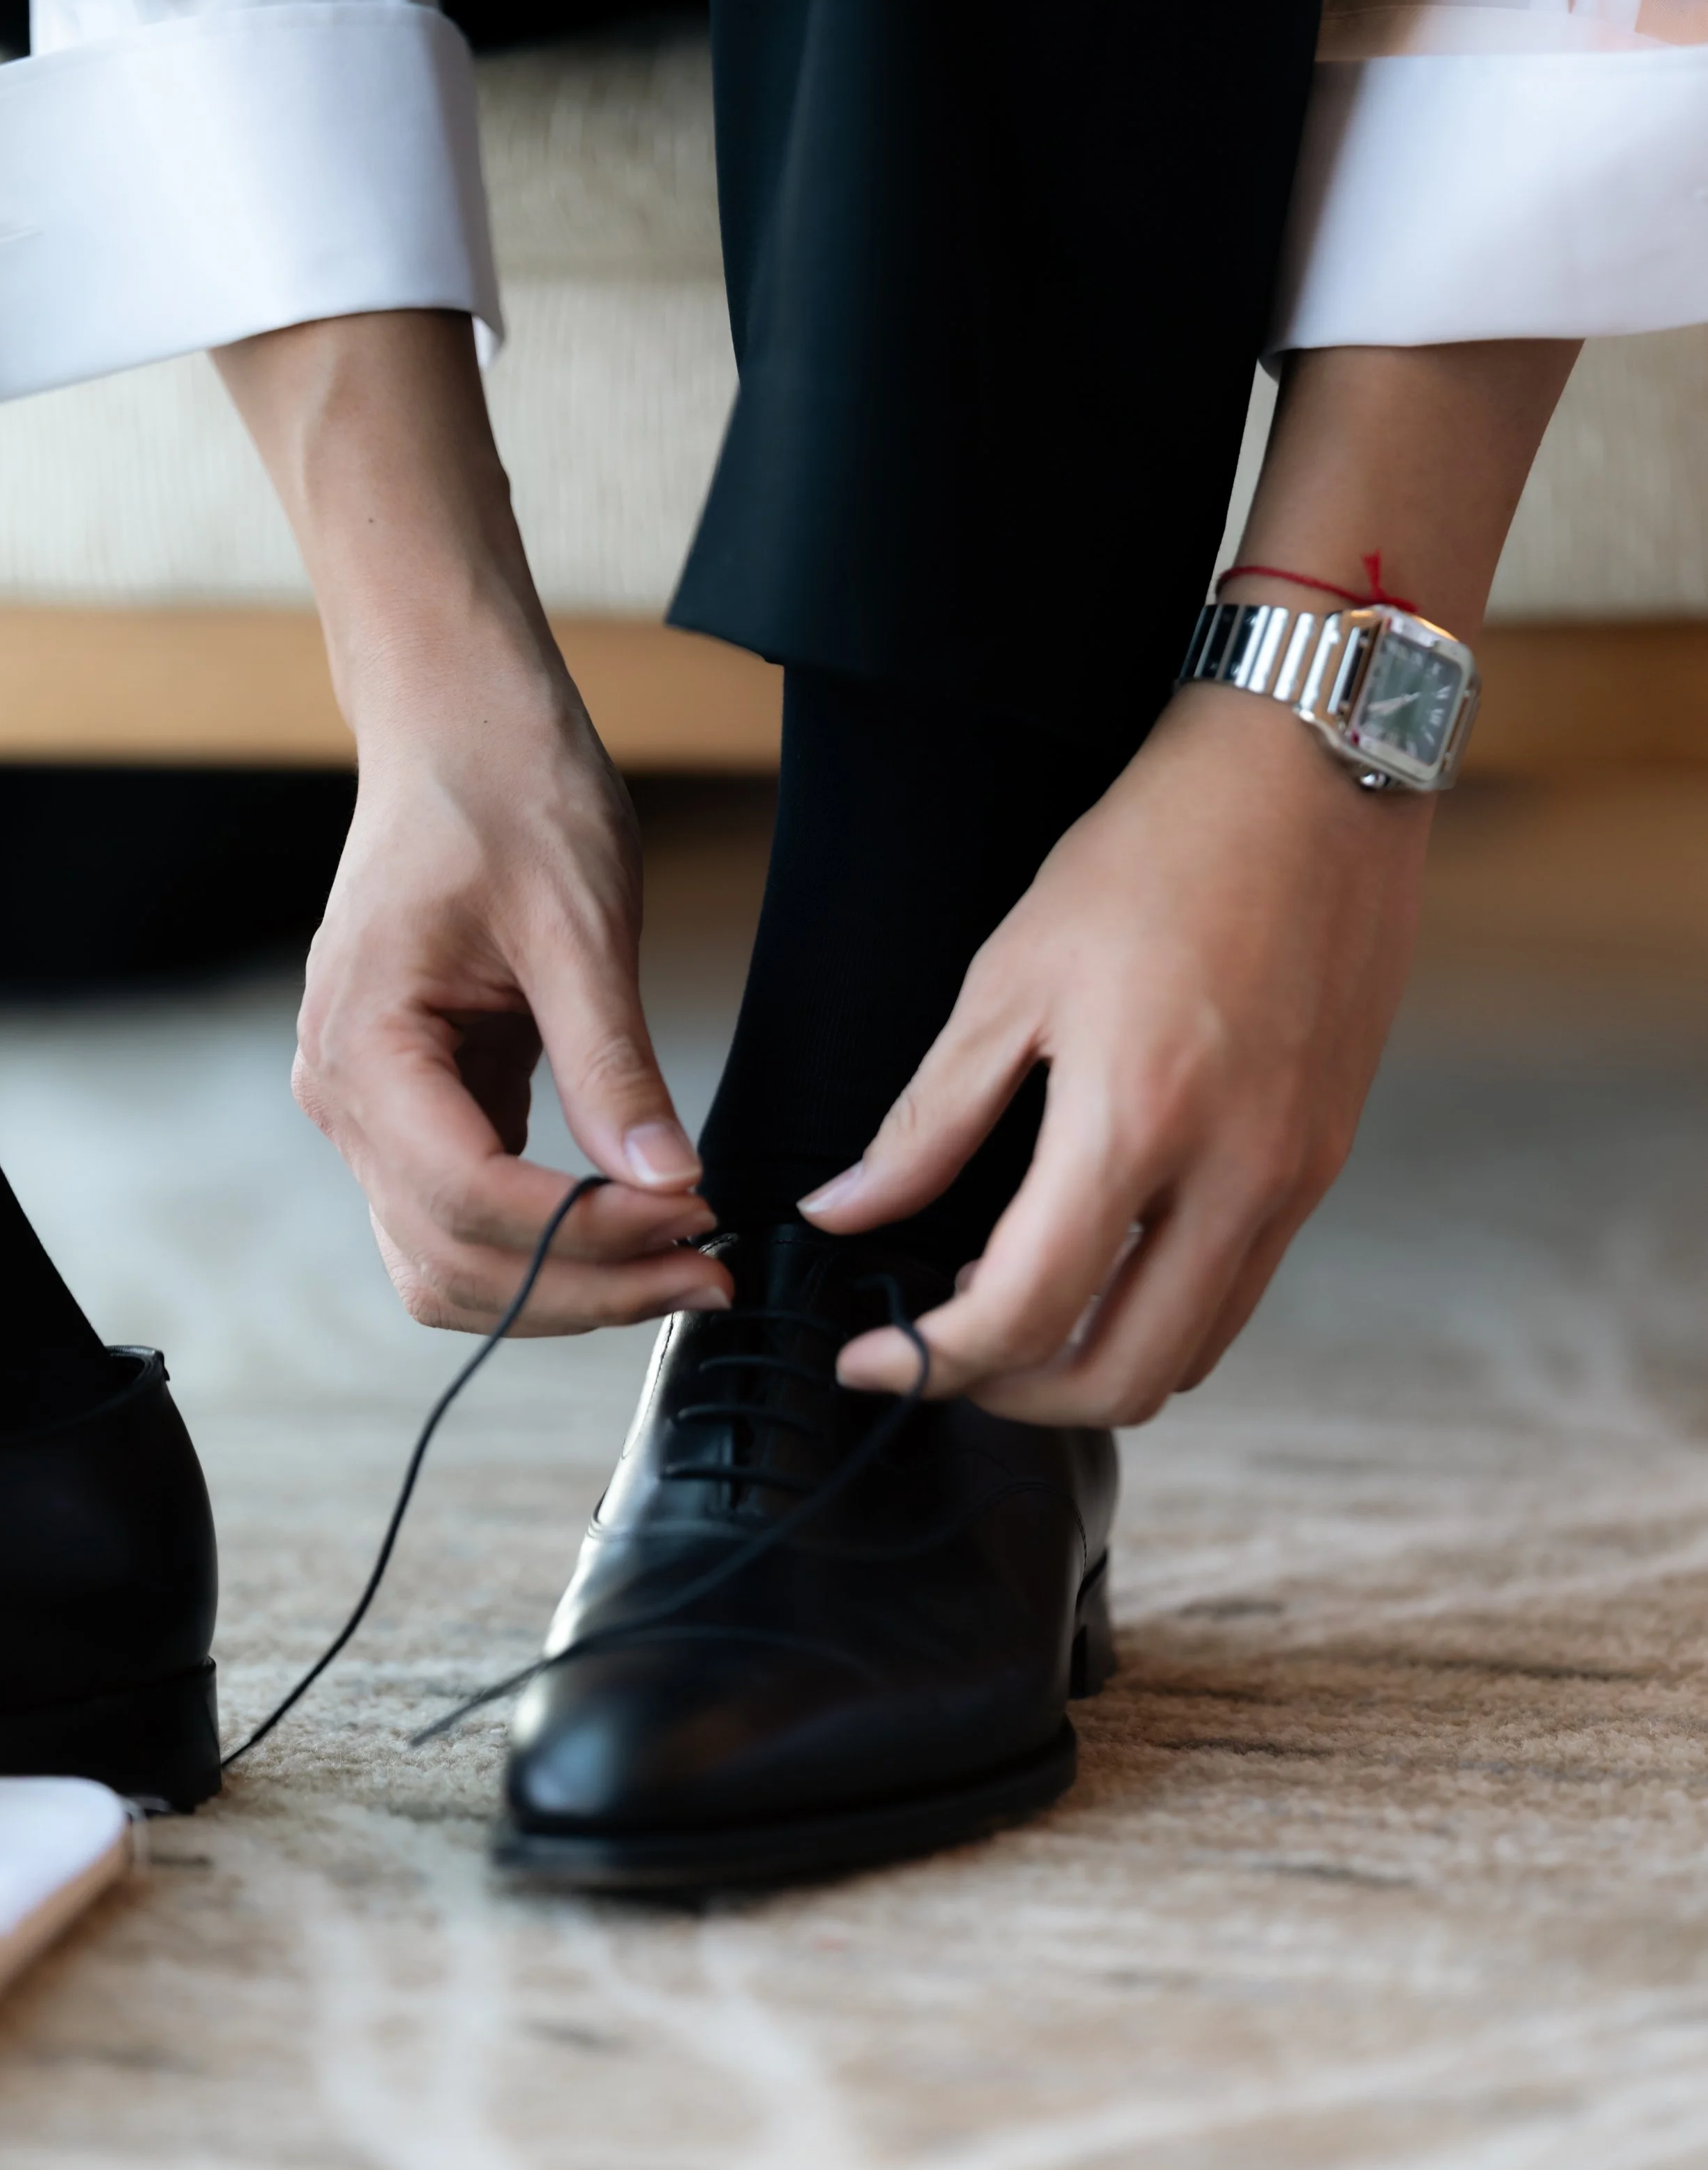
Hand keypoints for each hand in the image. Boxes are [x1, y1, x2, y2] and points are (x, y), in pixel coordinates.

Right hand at [212, 310, 728, 1335]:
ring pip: (451, 1261)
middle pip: (453, 1260)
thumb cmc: (507, 792)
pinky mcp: (416, 1107)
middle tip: (710, 1272)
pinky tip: (639, 1222)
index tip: (696, 1224)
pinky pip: (468, 1215)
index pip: (466, 1199)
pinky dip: (548, 1244)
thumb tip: (673, 1180)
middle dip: (584, 1285)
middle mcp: (344, 1094)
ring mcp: (372, 1108)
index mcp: (365, 1045)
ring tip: (683, 1264)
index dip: (587, 1236)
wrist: (458, 727)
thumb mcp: (579, 923)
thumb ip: (615, 1063)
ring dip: (564, 1285)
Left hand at [801, 683, 1430, 1422]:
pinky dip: (1160, 1315)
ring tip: (1015, 1316)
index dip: (931, 1361)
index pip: (1025, 1312)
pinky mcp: (1324, 1159)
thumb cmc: (1157, 852)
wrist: (1314, 774)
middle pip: (1123, 1376)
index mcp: (1138, 1121)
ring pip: (1192, 1354)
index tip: (871, 1360)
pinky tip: (1099, 1260)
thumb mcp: (1012, 974)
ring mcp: (1294, 1175)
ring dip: (1094, 1366)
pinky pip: (1237, 1291)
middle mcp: (1235, 1173)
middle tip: (943, 1356)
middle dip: (1015, 1396)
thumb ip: (930, 1118)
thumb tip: (844, 1213)